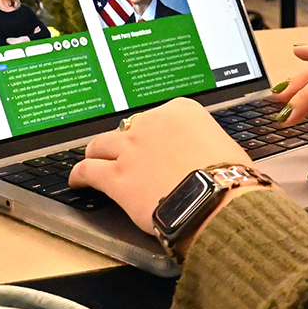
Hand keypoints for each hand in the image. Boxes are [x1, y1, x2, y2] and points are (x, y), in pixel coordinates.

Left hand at [70, 98, 259, 237]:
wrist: (217, 199)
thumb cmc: (229, 177)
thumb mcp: (225, 146)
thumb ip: (204, 144)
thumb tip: (204, 154)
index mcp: (181, 110)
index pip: (158, 117)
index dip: (153, 134)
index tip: (153, 144)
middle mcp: (152, 122)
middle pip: (128, 129)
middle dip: (126, 143)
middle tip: (127, 157)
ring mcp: (131, 148)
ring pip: (101, 145)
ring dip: (98, 155)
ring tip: (94, 163)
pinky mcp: (116, 175)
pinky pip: (88, 170)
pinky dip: (80, 175)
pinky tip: (78, 181)